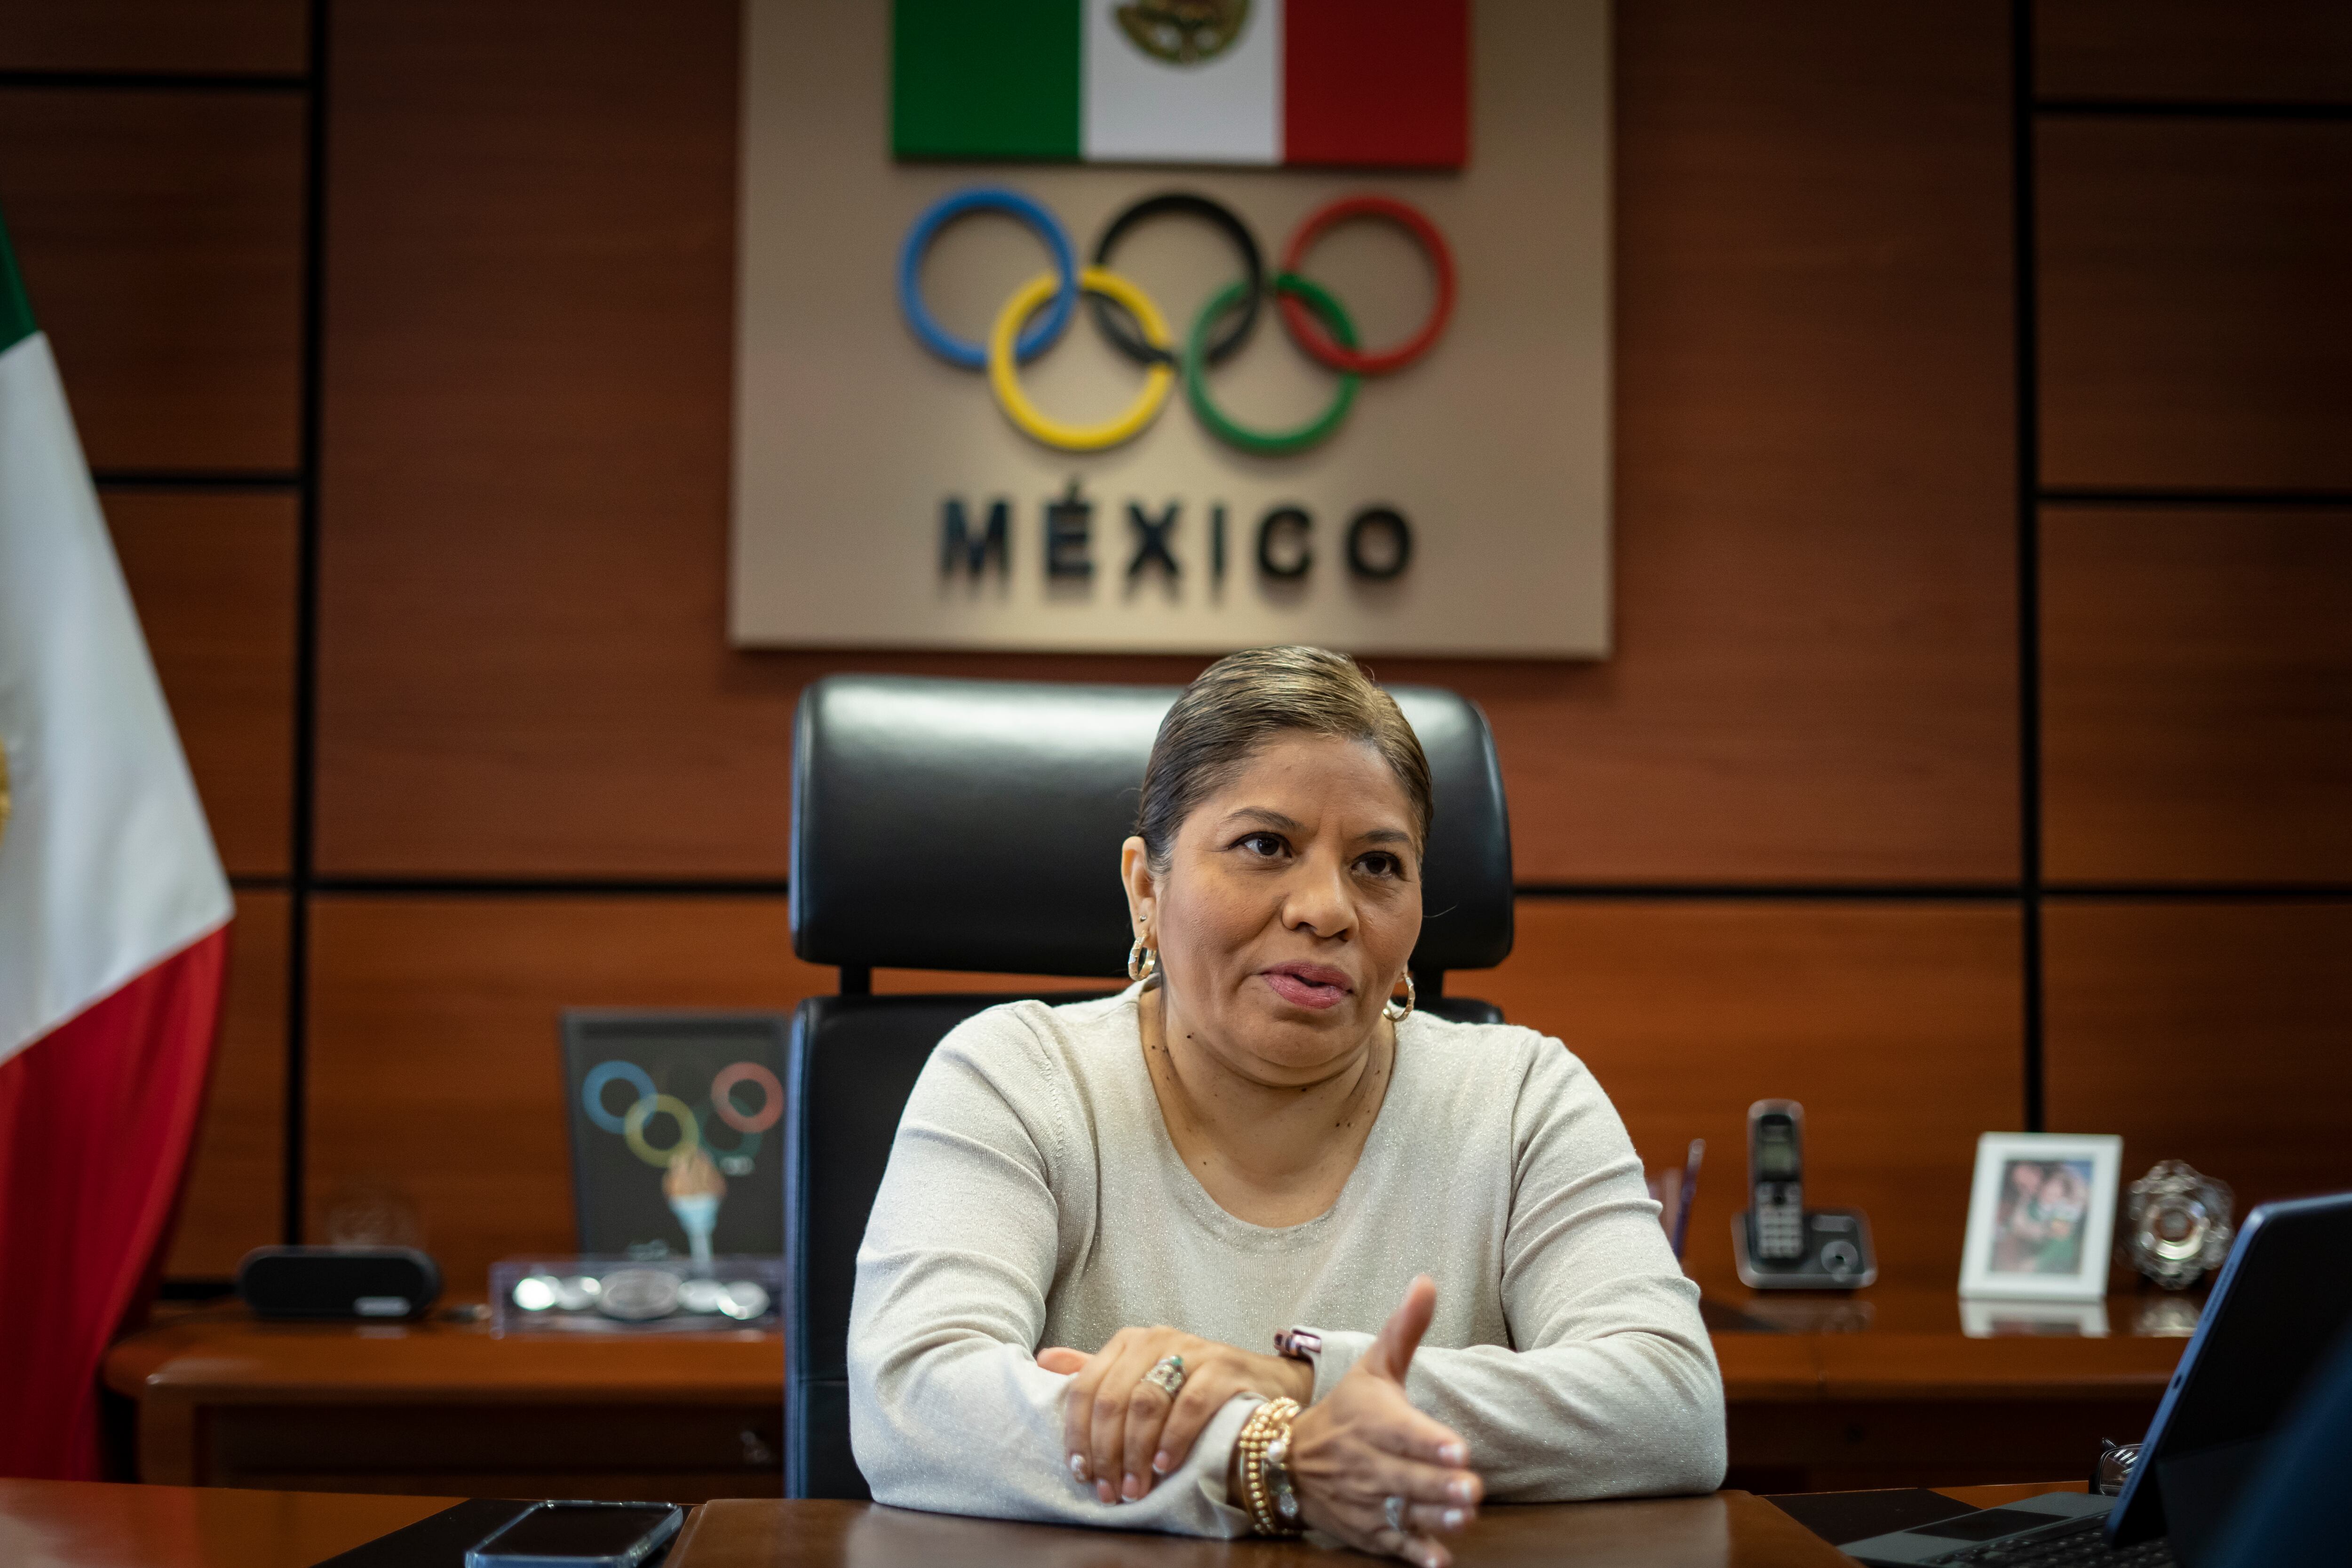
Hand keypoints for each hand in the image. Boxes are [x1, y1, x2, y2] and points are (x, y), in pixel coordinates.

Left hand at [1039, 1328, 1310, 1503]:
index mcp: (1128, 1342)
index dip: (1079, 1434)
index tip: (1079, 1473)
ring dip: (1136, 1452)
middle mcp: (1156, 1338)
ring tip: (1136, 1488)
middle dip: (1107, 1452)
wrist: (1261, 1380)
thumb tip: (1042, 1360)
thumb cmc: (1191, 1383)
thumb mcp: (1139, 1373)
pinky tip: (1166, 1465)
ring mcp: (1192, 1350)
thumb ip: (1094, 1370)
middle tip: (1109, 1491)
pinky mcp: (1224, 1367)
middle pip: (1114, 1399)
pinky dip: (1174, 1438)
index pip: (1087, 1387)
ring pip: (1147, 1402)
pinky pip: (1191, 1404)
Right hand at [1284, 1276, 1481, 1567]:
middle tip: (1472, 1489)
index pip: (1401, 1432)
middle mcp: (1365, 1462)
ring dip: (1433, 1518)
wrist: (1287, 1460)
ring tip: (1464, 1518)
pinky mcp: (1364, 1530)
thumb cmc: (1346, 1410)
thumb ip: (1404, 1330)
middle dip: (1437, 1485)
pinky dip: (1412, 1554)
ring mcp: (1364, 1500)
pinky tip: (1438, 1561)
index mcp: (1370, 1420)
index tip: (1458, 1449)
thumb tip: (1427, 1281)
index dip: (1428, 1442)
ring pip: (1401, 1513)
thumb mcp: (1373, 1368)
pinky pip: (1389, 1545)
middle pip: (1405, 1477)